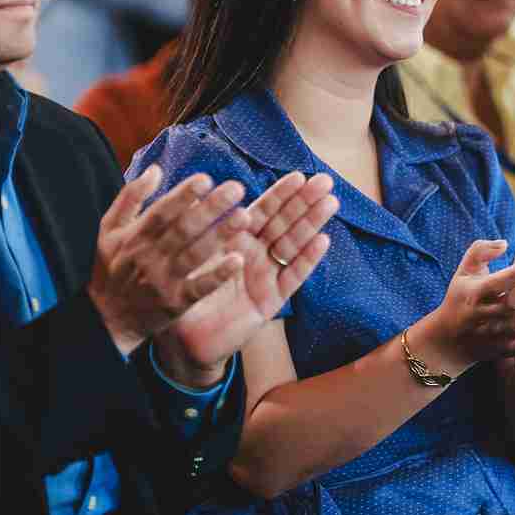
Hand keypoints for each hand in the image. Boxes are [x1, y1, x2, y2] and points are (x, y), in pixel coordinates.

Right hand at [87, 165, 253, 351]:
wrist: (106, 319)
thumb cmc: (110, 268)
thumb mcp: (108, 229)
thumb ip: (130, 197)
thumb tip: (156, 169)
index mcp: (134, 236)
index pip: (162, 211)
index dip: (183, 195)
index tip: (206, 179)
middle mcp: (149, 256)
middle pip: (183, 229)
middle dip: (211, 208)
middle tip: (237, 189)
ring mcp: (163, 280)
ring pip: (195, 254)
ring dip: (220, 235)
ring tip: (245, 216)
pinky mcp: (175, 303)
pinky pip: (199, 288)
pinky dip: (217, 275)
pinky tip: (238, 260)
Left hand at [156, 172, 338, 386]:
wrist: (186, 338)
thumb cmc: (184, 293)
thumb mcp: (190, 256)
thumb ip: (199, 228)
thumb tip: (198, 192)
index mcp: (236, 239)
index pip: (263, 211)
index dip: (281, 193)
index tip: (299, 175)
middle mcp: (255, 254)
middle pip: (284, 222)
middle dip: (305, 202)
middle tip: (326, 181)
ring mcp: (266, 275)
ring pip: (293, 244)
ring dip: (312, 223)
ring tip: (330, 202)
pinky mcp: (272, 299)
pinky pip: (292, 276)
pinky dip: (307, 259)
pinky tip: (323, 240)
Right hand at [410, 236, 514, 374]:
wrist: (449, 341)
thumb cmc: (460, 297)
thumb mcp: (464, 271)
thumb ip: (480, 250)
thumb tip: (504, 242)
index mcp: (474, 294)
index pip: (495, 284)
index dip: (513, 275)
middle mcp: (485, 315)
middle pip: (514, 303)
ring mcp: (497, 334)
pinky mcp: (507, 349)